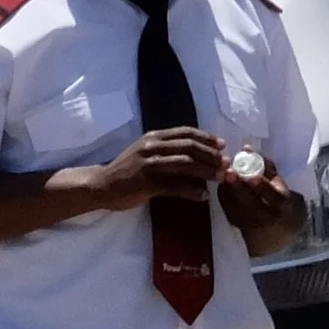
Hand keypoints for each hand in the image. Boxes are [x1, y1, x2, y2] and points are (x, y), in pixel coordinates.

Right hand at [81, 126, 225, 211]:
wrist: (101, 185)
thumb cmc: (128, 170)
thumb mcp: (146, 151)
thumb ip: (167, 148)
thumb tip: (197, 151)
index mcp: (154, 137)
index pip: (187, 132)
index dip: (207, 138)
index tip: (223, 145)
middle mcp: (152, 147)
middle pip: (190, 147)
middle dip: (212, 155)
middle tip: (226, 163)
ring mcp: (148, 164)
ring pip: (186, 165)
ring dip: (206, 171)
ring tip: (220, 178)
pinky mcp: (146, 183)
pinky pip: (175, 186)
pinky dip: (192, 190)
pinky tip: (203, 195)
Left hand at [217, 161, 305, 256]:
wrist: (278, 231)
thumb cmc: (280, 200)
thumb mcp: (280, 184)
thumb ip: (265, 165)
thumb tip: (246, 148)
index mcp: (281, 206)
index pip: (271, 196)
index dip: (261, 186)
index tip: (252, 176)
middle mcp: (265, 217)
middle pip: (249, 203)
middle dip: (237, 186)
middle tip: (228, 172)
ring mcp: (248, 224)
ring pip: (234, 205)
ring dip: (227, 187)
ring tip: (224, 172)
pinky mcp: (235, 224)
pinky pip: (226, 207)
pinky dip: (224, 193)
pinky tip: (224, 183)